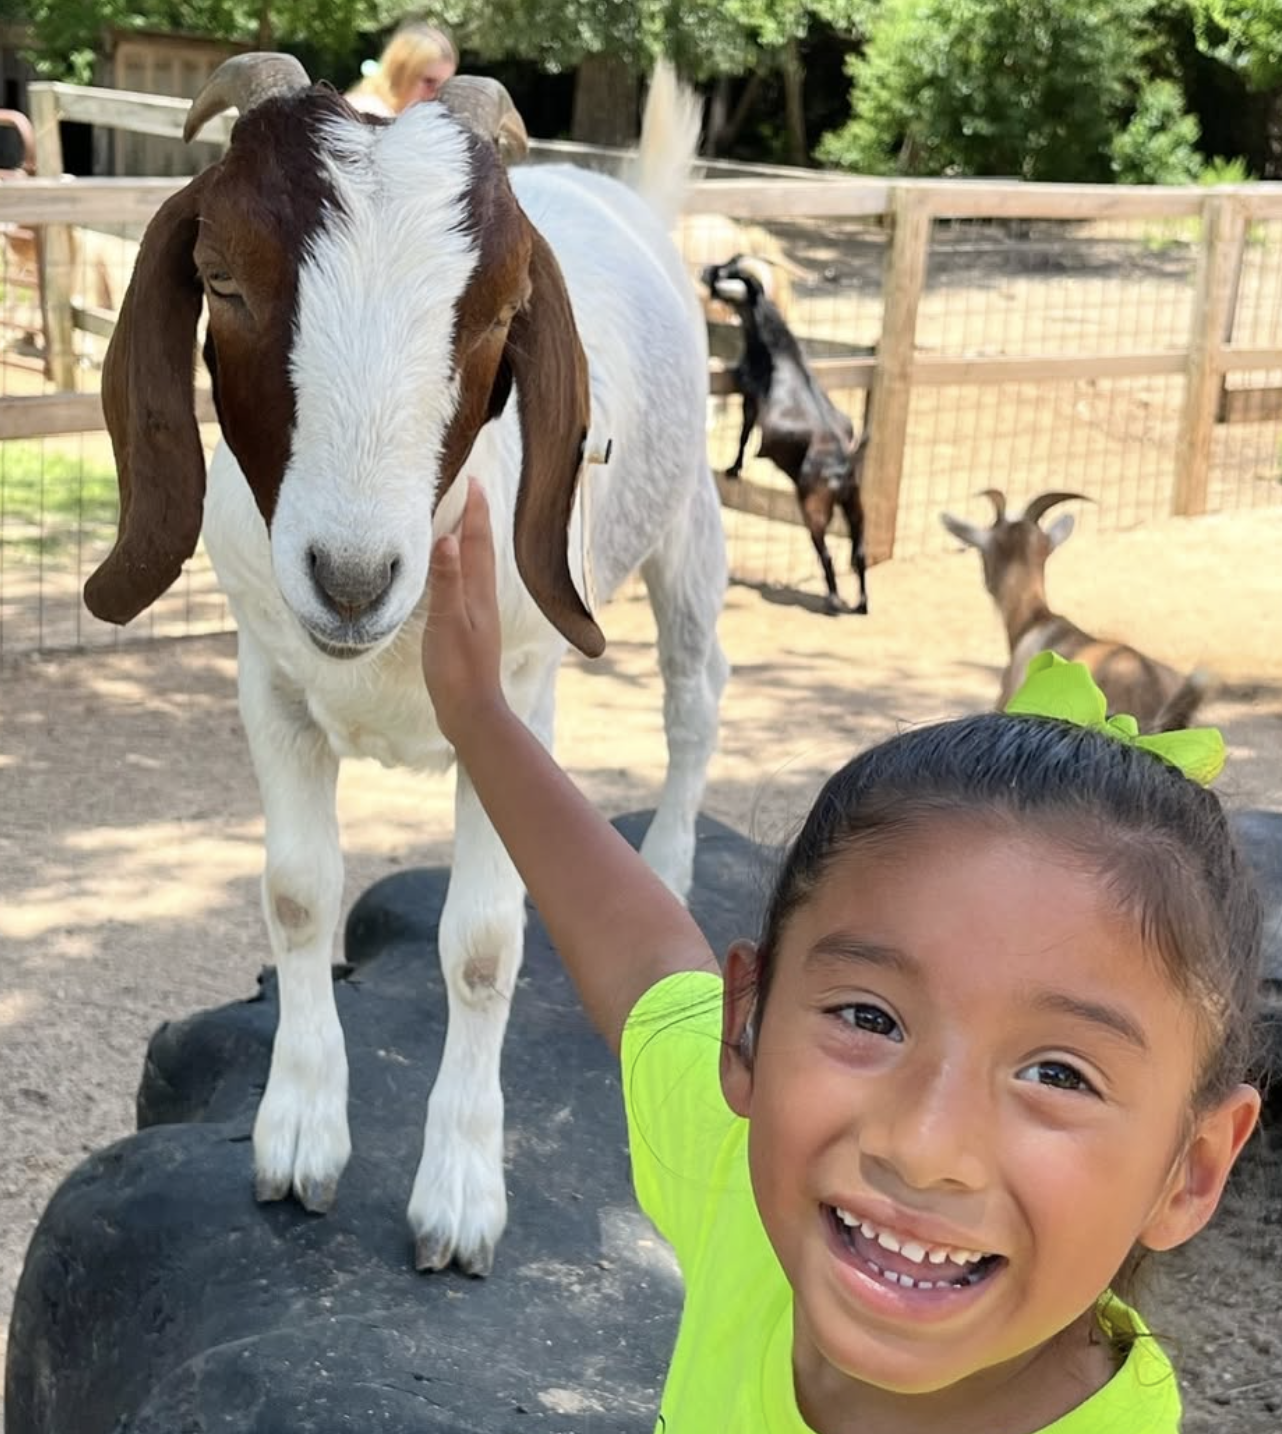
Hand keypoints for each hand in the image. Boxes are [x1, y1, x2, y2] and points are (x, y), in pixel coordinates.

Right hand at [423, 479, 504, 745]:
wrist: (471, 712)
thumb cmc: (457, 670)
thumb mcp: (447, 622)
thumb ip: (448, 580)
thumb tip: (449, 537)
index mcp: (479, 592)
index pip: (478, 541)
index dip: (476, 510)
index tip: (473, 478)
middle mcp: (483, 598)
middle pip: (482, 548)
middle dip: (476, 517)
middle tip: (471, 489)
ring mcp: (478, 613)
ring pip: (477, 566)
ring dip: (470, 540)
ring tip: (462, 520)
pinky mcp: (470, 628)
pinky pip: (467, 585)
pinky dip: (461, 567)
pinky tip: (454, 574)